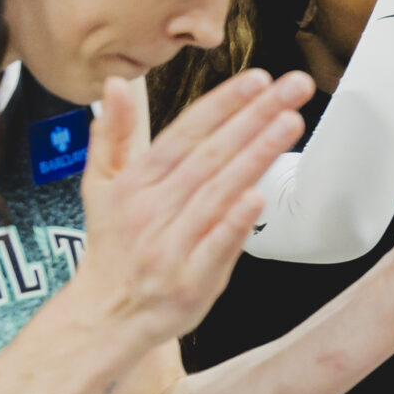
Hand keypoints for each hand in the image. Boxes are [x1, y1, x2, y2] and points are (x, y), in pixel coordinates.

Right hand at [75, 69, 311, 351]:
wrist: (105, 315)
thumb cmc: (113, 245)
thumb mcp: (99, 186)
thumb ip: (112, 134)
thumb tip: (117, 82)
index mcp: (136, 182)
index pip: (185, 133)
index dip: (223, 104)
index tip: (258, 78)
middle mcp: (153, 209)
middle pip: (210, 155)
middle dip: (254, 116)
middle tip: (294, 87)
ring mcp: (171, 245)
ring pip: (218, 193)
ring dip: (255, 156)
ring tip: (290, 123)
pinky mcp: (190, 281)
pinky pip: (216, 246)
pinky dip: (236, 222)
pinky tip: (259, 195)